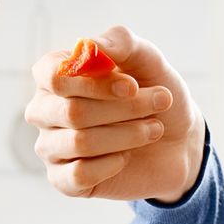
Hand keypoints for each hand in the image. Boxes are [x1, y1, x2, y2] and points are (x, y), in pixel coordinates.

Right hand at [26, 25, 205, 202]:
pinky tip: (126, 157)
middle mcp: (45, 110)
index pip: (53, 76)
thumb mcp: (149, 61)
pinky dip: (112, 164)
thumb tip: (89, 45)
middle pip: (71, 112)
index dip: (94, 83)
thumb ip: (121, 43)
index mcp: (55, 75)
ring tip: (154, 129)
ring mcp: (50, 146)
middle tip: (160, 102)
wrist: (178, 140)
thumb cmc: (154, 92)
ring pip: (79, 142)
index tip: (133, 86)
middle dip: (124, 109)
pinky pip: (78, 175)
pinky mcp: (63, 180)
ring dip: (127, 135)